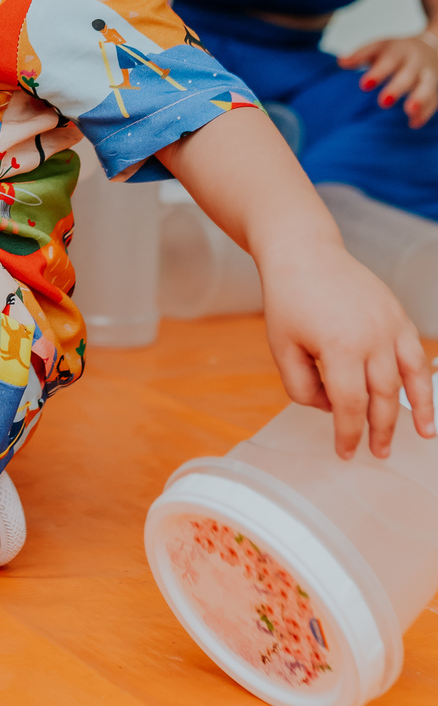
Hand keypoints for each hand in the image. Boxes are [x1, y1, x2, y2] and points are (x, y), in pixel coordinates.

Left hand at [260, 237, 433, 457]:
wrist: (304, 253)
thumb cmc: (288, 300)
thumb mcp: (282, 348)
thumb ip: (302, 388)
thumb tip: (331, 409)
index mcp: (338, 346)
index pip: (350, 404)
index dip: (349, 433)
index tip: (345, 451)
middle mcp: (371, 336)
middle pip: (383, 396)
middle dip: (382, 429)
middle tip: (378, 452)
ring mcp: (389, 323)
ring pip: (411, 376)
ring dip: (419, 409)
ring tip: (424, 435)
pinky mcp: (398, 314)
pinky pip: (417, 353)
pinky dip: (423, 379)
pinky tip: (425, 399)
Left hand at [339, 32, 437, 126]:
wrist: (431, 47)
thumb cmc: (396, 52)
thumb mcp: (378, 48)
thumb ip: (361, 55)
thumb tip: (341, 62)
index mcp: (397, 49)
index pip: (387, 60)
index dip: (376, 72)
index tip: (364, 86)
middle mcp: (414, 61)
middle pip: (407, 74)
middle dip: (397, 88)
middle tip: (383, 102)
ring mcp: (427, 74)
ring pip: (426, 86)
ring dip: (419, 98)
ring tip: (409, 111)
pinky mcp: (436, 87)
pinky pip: (434, 99)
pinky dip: (425, 111)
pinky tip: (414, 123)